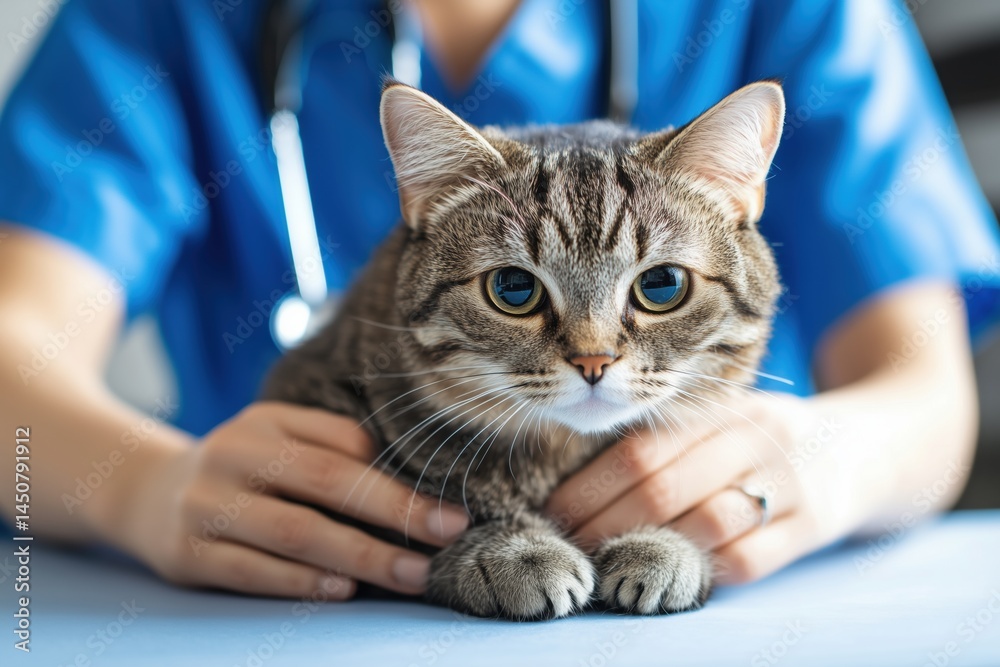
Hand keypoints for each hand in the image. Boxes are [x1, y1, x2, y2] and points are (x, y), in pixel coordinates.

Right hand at [120, 402, 469, 597]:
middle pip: (326, 482)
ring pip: (294, 531)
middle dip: (395, 510)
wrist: (142, 492)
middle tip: (448, 534)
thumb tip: (406, 478)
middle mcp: (234, 455)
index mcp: (266, 422)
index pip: (343, 443)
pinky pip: (252, 569)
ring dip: (361, 555)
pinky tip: (344, 589)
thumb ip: (330, 446)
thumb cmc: (240, 468)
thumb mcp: (275, 438)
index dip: (399, 476)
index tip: (449, 505)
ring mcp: (206, 505)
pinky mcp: (187, 554)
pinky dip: (301, 581)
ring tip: (412, 574)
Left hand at [546, 392, 843, 583]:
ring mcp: (790, 481)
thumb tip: (580, 480)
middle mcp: (755, 437)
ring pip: (704, 523)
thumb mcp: (725, 419)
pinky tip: (670, 577)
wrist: (872, 444)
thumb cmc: (767, 439)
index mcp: (721, 407)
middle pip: (663, 487)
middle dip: (604, 523)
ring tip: (606, 566)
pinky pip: (749, 559)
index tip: (552, 511)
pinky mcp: (815, 524)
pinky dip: (702, 571)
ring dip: (647, 550)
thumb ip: (671, 440)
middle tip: (568, 546)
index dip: (589, 486)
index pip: (640, 449)